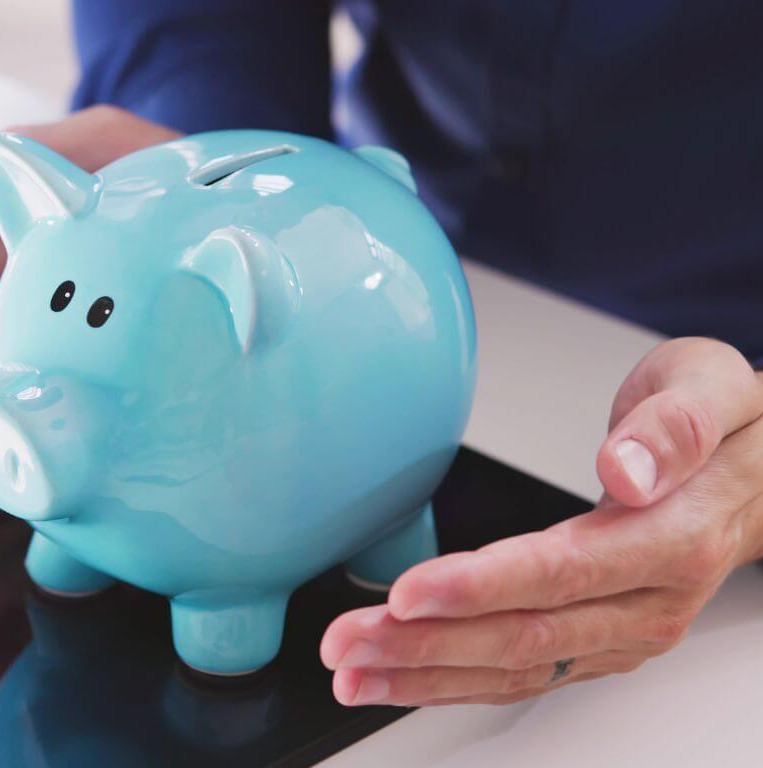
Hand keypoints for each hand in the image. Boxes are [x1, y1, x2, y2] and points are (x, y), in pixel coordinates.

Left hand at [322, 337, 762, 705]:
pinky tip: (397, 677)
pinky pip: (521, 674)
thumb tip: (626, 468)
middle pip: (524, 636)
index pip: (562, 572)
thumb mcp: (711, 386)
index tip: (408, 592)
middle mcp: (646, 602)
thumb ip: (674, 424)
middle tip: (344, 641)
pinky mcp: (596, 644)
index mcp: (672, 538)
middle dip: (425, 644)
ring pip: (514, 668)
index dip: (480, 588)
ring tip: (351, 671)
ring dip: (424, 674)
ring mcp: (621, 632)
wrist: (759, 477)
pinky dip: (451, 680)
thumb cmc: (725, 426)